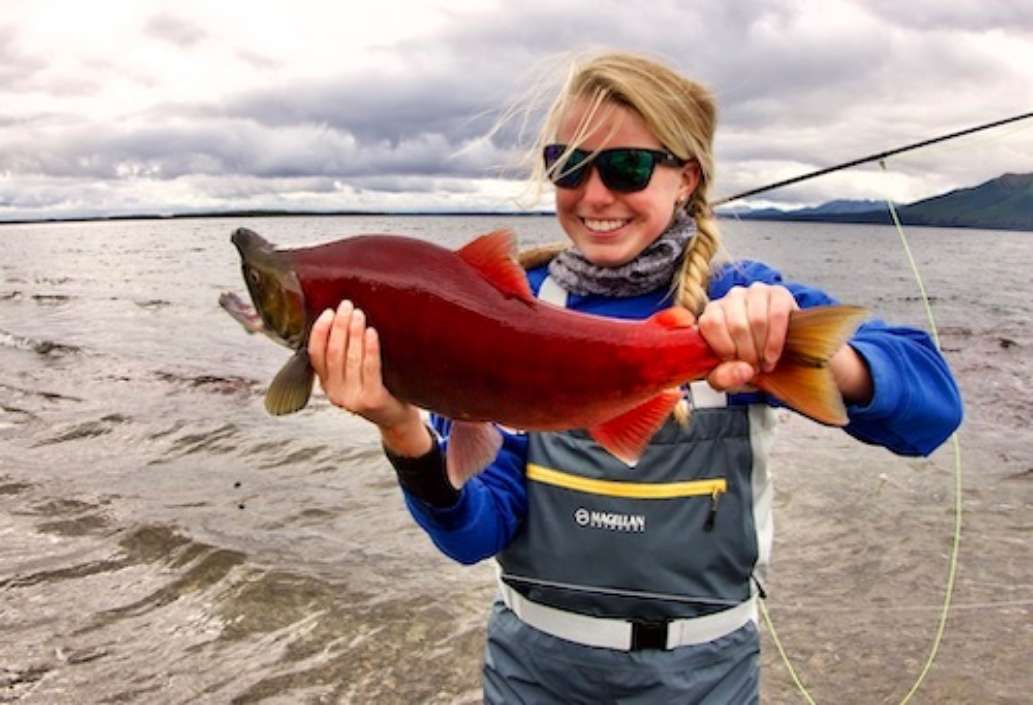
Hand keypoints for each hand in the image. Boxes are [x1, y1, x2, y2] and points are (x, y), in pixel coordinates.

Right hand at [308, 301, 430, 454]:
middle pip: (333, 353)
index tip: (329, 312)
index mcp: (327, 385)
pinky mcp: (372, 400)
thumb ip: (344, 357)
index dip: (320, 331)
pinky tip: (372, 332)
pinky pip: (370, 369)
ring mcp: (353, 399)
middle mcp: (336, 394)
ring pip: (350, 359)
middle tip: (347, 306)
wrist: (397, 420)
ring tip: (359, 315)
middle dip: (339, 326)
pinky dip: (370, 348)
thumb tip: (342, 318)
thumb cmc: (378, 390)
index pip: (315, 355)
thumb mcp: (354, 377)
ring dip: (354, 333)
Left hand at [697, 283, 797, 390]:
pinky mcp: (778, 293)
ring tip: (764, 362)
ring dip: (762, 348)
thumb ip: (723, 378)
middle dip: (747, 354)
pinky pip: (777, 314)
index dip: (725, 349)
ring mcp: (755, 292)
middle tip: (753, 367)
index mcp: (712, 312)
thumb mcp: (726, 376)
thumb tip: (743, 370)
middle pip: (737, 325)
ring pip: (757, 320)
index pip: (711, 323)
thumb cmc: (744, 360)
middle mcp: (731, 297)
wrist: (772, 353)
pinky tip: (772, 354)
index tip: (735, 363)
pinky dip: (776, 340)